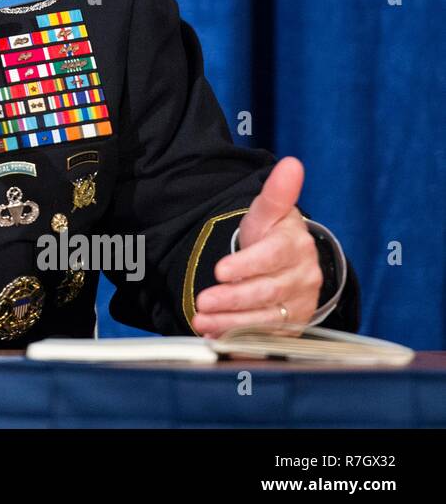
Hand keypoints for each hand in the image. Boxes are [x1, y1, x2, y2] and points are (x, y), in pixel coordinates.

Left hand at [192, 157, 322, 338]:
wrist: (288, 263)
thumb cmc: (272, 235)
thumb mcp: (270, 212)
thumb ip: (277, 193)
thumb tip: (291, 164)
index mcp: (295, 247)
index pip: (272, 257)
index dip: (247, 265)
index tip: (220, 270)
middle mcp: (301, 278)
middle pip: (267, 292)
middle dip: (232, 299)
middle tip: (202, 302)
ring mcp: (297, 305)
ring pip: (265, 318)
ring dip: (231, 322)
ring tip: (201, 321)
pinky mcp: (290, 326)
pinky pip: (266, 336)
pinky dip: (241, 338)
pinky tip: (217, 337)